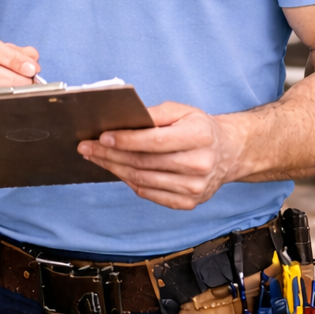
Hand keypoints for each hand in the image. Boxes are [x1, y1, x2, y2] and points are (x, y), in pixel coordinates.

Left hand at [76, 102, 241, 210]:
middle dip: (110, 154)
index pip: (155, 141)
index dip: (126, 140)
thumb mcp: (182, 111)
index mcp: (199, 136)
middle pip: (144, 162)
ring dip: (114, 168)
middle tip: (87, 147)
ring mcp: (195, 188)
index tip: (102, 136)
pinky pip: (150, 193)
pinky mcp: (189, 202)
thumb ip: (154, 114)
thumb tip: (123, 121)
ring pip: (143, 180)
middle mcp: (200, 164)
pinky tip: (117, 171)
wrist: (228, 153)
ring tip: (96, 158)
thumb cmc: (200, 129)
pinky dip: (129, 182)